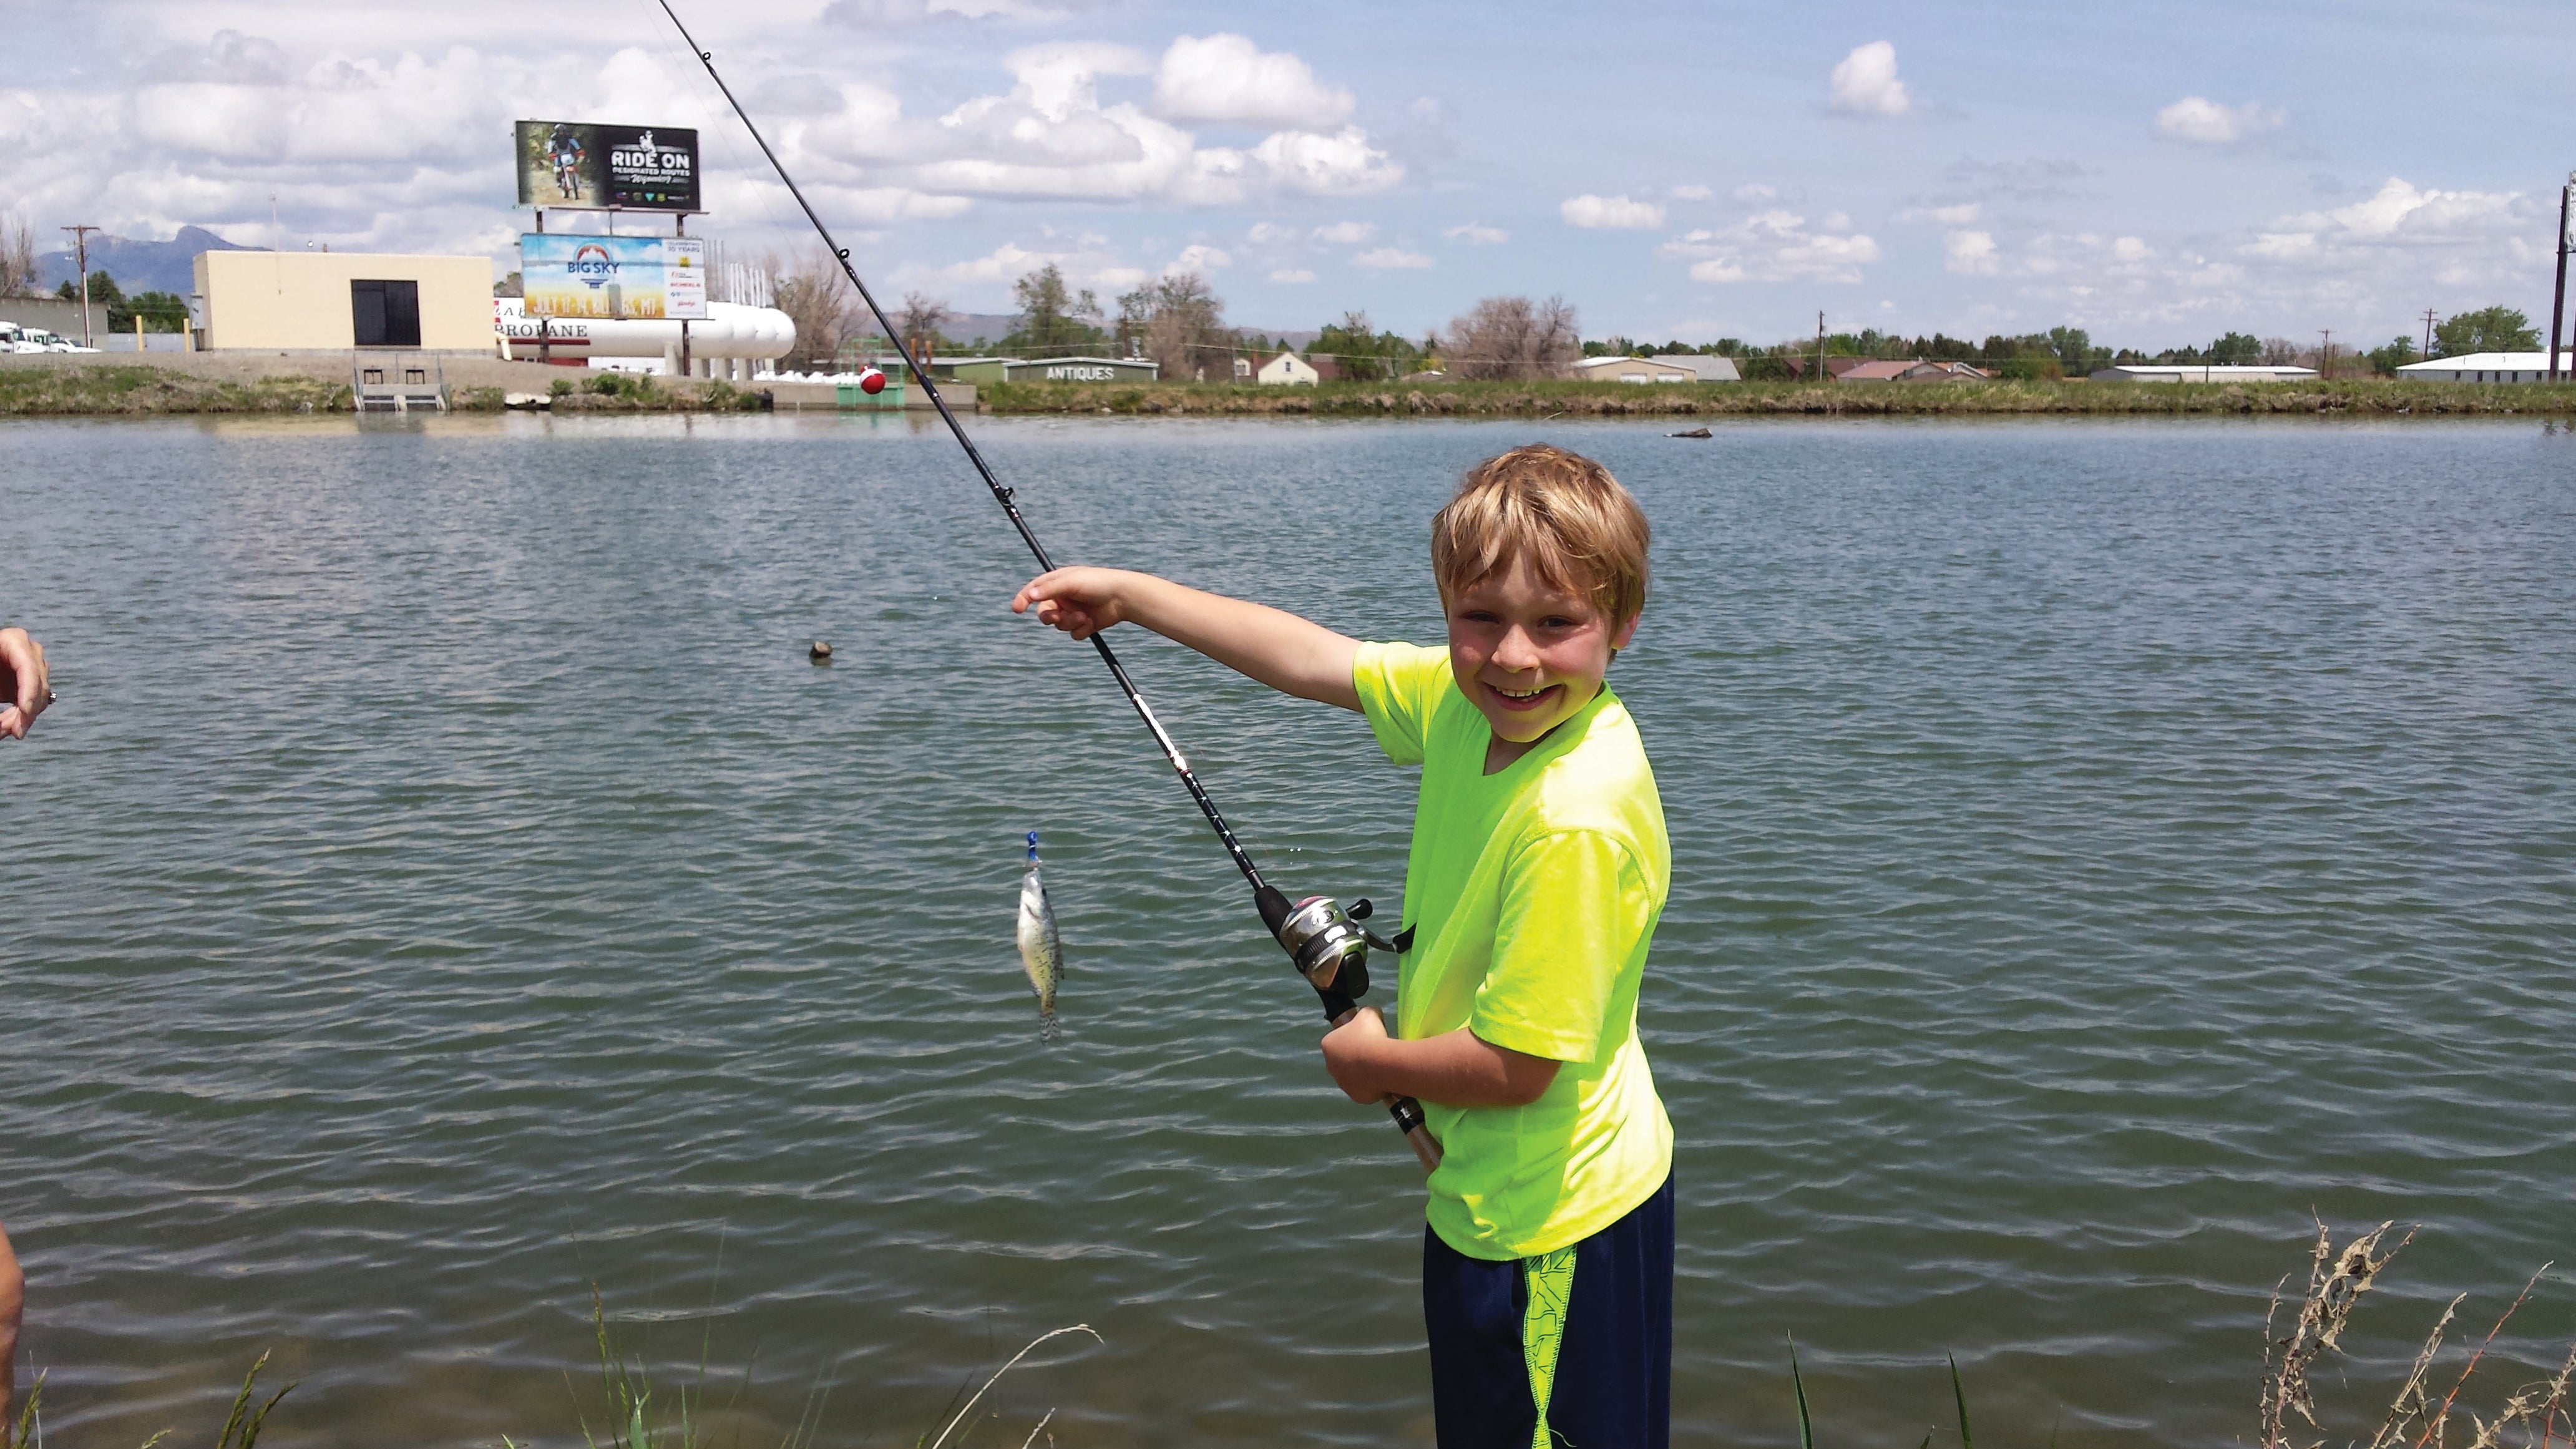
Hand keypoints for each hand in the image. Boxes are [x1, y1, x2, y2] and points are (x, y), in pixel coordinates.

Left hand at [0, 628, 46, 739]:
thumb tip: (12, 711)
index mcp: (14, 641)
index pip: (29, 668)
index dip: (29, 691)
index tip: (25, 712)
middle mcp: (29, 652)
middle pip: (38, 685)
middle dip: (25, 712)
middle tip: (12, 732)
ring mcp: (32, 667)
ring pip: (41, 697)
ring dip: (24, 718)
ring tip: (4, 731)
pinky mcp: (29, 682)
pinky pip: (35, 702)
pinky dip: (23, 717)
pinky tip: (10, 727)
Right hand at [1010, 567, 1140, 640]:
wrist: (1124, 597)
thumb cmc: (1098, 583)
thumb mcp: (1072, 581)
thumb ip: (1050, 588)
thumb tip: (1031, 595)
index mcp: (1058, 583)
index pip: (1034, 591)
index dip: (1023, 599)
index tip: (1017, 609)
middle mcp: (1064, 598)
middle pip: (1044, 613)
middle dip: (1050, 617)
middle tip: (1057, 617)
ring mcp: (1073, 612)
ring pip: (1059, 625)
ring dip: (1068, 623)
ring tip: (1083, 617)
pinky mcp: (1084, 625)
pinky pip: (1073, 634)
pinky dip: (1080, 630)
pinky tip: (1092, 622)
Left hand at [1320, 1005, 1391, 1103]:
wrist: (1380, 1063)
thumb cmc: (1370, 1036)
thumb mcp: (1369, 1013)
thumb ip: (1366, 1013)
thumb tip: (1373, 1014)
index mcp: (1328, 1044)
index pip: (1337, 1039)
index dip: (1352, 1038)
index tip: (1365, 1037)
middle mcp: (1330, 1066)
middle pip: (1343, 1059)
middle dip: (1355, 1056)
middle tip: (1373, 1052)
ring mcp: (1342, 1083)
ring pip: (1352, 1076)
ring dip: (1363, 1072)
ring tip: (1379, 1066)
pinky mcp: (1355, 1096)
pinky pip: (1363, 1089)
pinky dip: (1371, 1085)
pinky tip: (1382, 1078)